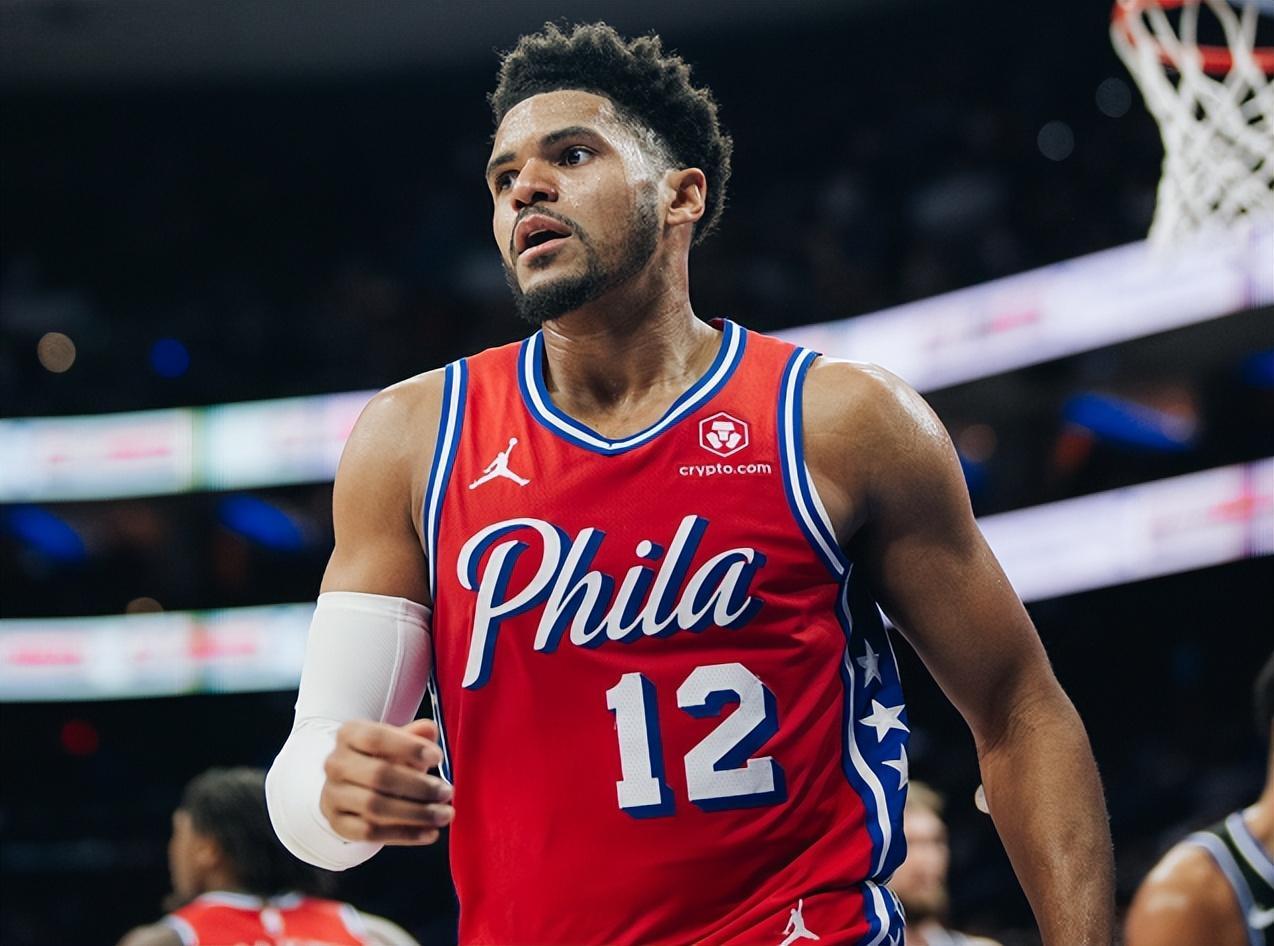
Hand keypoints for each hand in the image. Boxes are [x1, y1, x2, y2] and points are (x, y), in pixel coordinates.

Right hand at [320, 718, 453, 844]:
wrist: (349, 787)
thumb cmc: (379, 759)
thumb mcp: (396, 742)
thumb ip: (414, 735)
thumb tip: (430, 730)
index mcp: (349, 735)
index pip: (376, 738)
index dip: (409, 747)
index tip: (438, 757)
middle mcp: (336, 764)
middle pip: (378, 775)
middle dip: (419, 786)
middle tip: (447, 791)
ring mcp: (333, 796)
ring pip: (375, 807)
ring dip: (416, 813)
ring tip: (444, 814)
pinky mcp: (338, 824)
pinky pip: (372, 833)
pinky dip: (405, 834)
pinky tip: (430, 833)